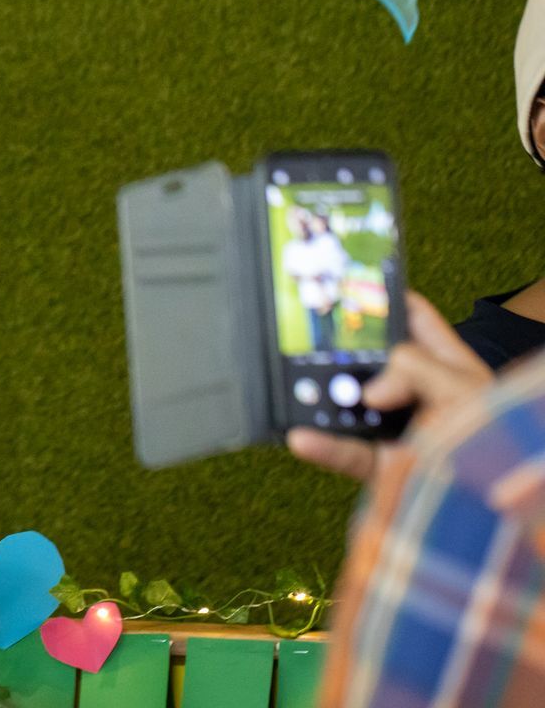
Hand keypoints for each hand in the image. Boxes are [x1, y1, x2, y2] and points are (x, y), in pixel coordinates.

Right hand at [286, 291, 492, 482]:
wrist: (493, 511)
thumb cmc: (497, 445)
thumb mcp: (463, 389)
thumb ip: (413, 370)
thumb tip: (369, 390)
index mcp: (451, 370)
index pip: (419, 323)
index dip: (388, 300)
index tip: (354, 283)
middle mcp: (421, 398)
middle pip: (372, 362)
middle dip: (342, 351)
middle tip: (308, 333)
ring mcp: (400, 432)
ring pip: (351, 407)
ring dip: (324, 399)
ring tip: (296, 387)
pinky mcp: (384, 467)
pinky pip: (345, 453)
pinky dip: (321, 448)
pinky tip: (300, 438)